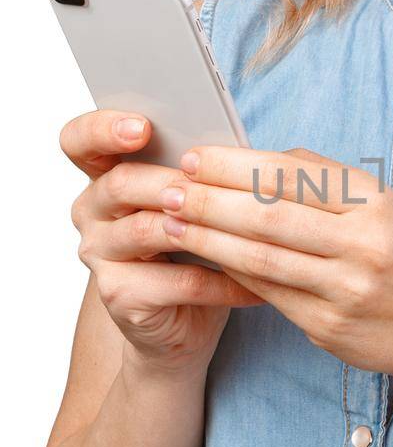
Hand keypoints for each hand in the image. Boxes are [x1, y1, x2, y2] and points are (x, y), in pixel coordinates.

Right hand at [61, 108, 265, 373]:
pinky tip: (258, 284)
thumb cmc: (192, 248)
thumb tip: (237, 153)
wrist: (179, 319)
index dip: (104, 129)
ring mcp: (99, 254)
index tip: (142, 127)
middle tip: (208, 183)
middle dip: (170, 180)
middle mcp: (91, 210)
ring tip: (247, 229)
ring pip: (147, 231)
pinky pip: (177, 282)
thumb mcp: (195, 202)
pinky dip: (224, 283)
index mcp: (105, 174)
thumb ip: (199, 174)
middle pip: (120, 183)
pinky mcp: (118, 295)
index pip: (80, 140)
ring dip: (201, 229)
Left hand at [156, 143, 392, 385]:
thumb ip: (326, 182)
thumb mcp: (383, 206)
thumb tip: (254, 159)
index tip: (196, 157)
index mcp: (375, 203)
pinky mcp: (330, 326)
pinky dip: (232, 273)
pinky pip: (269, 294)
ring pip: (261, 258)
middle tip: (168, 187)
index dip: (237, 166)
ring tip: (171, 221)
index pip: (293, 175)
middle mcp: (364, 244)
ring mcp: (347, 289)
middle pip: (269, 215)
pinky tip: (205, 257)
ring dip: (209, 238)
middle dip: (210, 199)